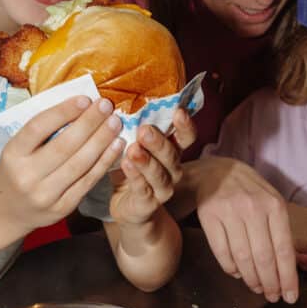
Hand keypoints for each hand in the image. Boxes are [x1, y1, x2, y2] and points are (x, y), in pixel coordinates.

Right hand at [0, 96, 123, 239]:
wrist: (5, 212)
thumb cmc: (16, 170)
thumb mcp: (17, 149)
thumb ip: (42, 131)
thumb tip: (79, 106)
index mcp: (13, 154)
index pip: (38, 128)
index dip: (63, 112)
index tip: (85, 99)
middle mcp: (27, 175)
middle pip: (64, 146)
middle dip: (90, 123)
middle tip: (107, 105)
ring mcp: (45, 194)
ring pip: (80, 164)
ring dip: (102, 141)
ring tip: (115, 123)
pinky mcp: (62, 208)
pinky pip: (88, 181)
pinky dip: (104, 161)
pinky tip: (116, 146)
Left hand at [109, 110, 194, 225]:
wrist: (126, 207)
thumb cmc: (130, 170)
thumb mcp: (132, 146)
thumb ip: (131, 129)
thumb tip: (120, 100)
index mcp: (172, 151)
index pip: (187, 137)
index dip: (185, 125)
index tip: (179, 111)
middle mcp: (172, 169)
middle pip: (172, 155)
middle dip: (159, 142)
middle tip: (145, 130)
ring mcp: (163, 188)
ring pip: (159, 174)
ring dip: (146, 161)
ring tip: (133, 149)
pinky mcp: (148, 203)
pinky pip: (143, 189)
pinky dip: (135, 177)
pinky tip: (126, 165)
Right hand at [192, 157, 297, 303]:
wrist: (218, 172)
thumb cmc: (251, 192)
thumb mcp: (272, 203)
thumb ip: (281, 231)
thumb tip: (286, 272)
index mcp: (275, 205)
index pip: (284, 249)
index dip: (288, 278)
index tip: (290, 297)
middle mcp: (253, 208)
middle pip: (264, 258)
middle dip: (270, 283)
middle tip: (273, 297)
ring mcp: (229, 211)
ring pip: (243, 258)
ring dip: (251, 279)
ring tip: (257, 288)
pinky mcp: (209, 216)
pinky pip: (222, 252)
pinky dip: (231, 269)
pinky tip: (238, 274)